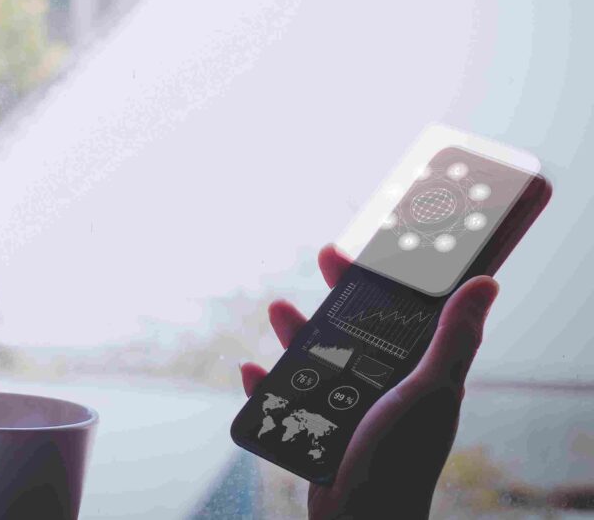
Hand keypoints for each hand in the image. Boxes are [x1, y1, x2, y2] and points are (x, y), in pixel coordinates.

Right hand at [240, 245, 498, 518]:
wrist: (358, 519)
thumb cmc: (400, 458)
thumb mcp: (430, 390)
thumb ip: (454, 339)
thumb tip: (486, 284)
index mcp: (415, 372)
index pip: (405, 314)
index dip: (393, 278)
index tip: (379, 246)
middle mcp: (383, 386)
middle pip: (359, 327)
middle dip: (341, 293)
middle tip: (328, 257)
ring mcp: (348, 408)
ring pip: (317, 358)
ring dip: (296, 332)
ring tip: (277, 309)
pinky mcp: (317, 430)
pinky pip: (285, 399)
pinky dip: (266, 386)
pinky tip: (251, 372)